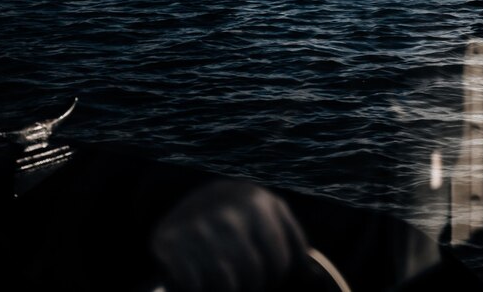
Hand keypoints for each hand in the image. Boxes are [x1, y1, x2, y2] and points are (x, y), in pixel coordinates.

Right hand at [150, 180, 307, 291]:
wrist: (186, 199)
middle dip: (251, 286)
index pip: (279, 259)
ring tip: (227, 284)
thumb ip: (291, 239)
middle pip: (253, 273)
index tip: (267, 278)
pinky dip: (200, 290)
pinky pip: (195, 284)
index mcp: (258, 202)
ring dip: (227, 290)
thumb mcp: (267, 214)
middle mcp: (229, 210)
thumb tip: (310, 277)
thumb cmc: (238, 215)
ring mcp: (199, 224)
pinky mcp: (172, 239)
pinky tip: (201, 281)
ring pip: (226, 282)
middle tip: (245, 284)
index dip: (275, 278)